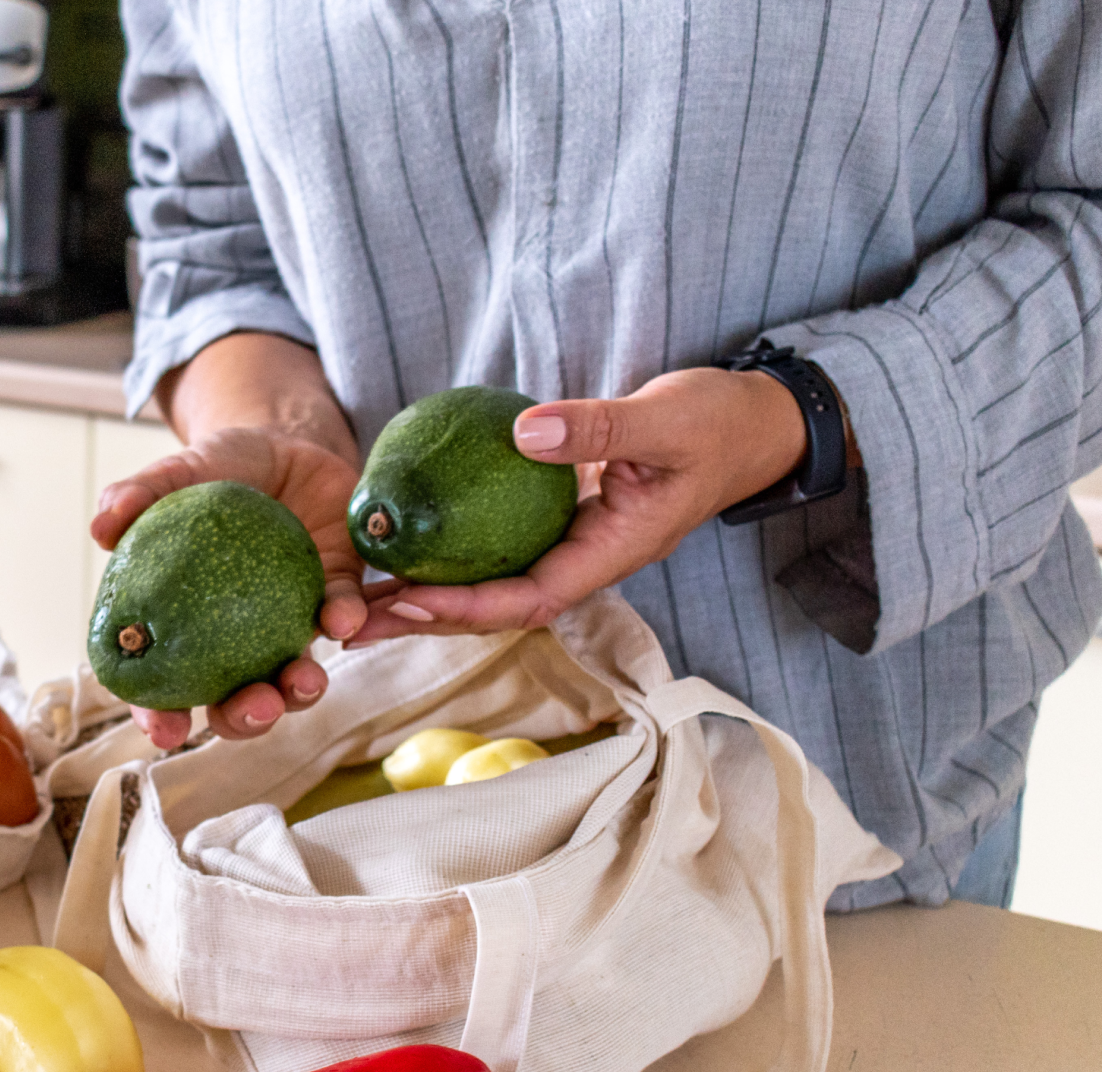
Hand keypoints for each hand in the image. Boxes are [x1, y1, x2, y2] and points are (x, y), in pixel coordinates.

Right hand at [93, 428, 367, 749]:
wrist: (288, 441)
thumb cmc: (221, 468)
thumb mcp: (179, 473)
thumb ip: (140, 493)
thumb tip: (100, 526)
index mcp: (185, 622)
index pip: (161, 684)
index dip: (159, 715)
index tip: (166, 730)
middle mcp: (235, 638)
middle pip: (234, 700)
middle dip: (244, 719)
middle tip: (254, 706)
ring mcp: (286, 624)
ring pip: (292, 678)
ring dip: (298, 691)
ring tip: (305, 680)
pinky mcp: (335, 595)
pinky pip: (343, 617)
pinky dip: (344, 622)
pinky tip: (341, 618)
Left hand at [353, 367, 812, 640]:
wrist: (752, 424)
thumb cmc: (717, 423)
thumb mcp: (665, 419)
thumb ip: (600, 426)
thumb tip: (524, 432)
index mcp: (612, 553)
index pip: (528, 598)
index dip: (466, 608)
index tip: (407, 604)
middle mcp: (585, 561)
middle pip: (494, 607)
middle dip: (424, 619)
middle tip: (349, 623)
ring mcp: (570, 546)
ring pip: (490, 584)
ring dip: (426, 596)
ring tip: (356, 601)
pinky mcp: (558, 523)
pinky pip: (497, 550)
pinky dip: (450, 555)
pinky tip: (401, 546)